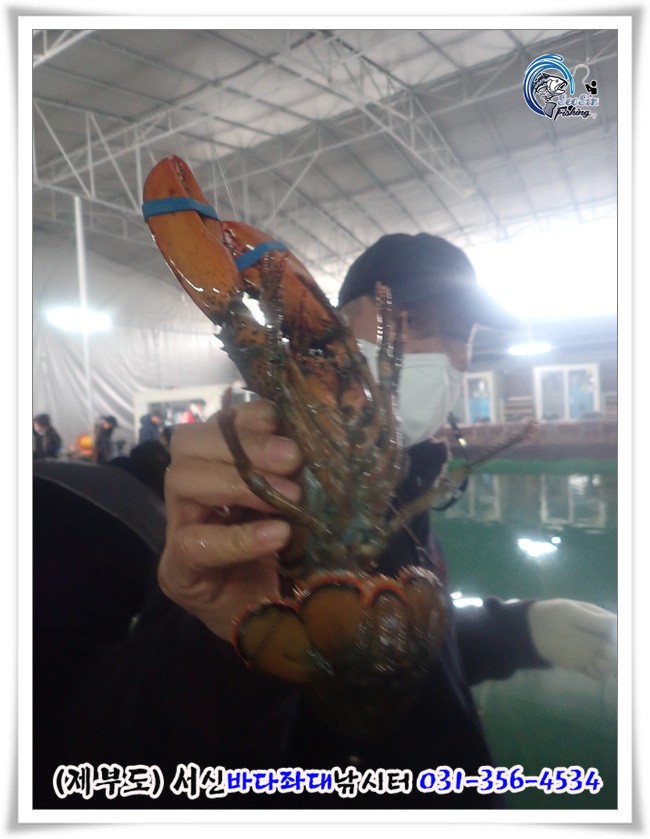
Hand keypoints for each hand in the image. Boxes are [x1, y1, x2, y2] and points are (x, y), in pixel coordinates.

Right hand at [158, 399, 301, 642]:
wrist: (274, 623)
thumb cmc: (286, 556)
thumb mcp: (293, 505)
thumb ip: (289, 472)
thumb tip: (309, 438)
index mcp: (214, 467)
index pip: (212, 425)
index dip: (242, 416)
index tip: (278, 417)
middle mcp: (189, 492)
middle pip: (187, 444)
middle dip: (242, 445)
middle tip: (293, 458)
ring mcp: (178, 529)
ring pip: (182, 480)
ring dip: (239, 482)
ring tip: (289, 496)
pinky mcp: (177, 570)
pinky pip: (195, 543)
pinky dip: (239, 537)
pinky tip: (277, 536)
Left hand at [527, 598, 616, 680]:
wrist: (532, 630)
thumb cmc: (551, 616)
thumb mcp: (571, 613)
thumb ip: (594, 621)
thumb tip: (617, 624)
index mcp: (601, 619)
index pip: (620, 630)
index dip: (621, 637)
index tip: (613, 641)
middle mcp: (601, 637)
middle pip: (620, 649)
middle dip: (616, 653)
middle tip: (603, 652)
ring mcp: (594, 652)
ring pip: (613, 664)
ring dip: (610, 665)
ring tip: (596, 661)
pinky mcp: (585, 665)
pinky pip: (600, 674)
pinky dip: (599, 674)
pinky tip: (590, 667)